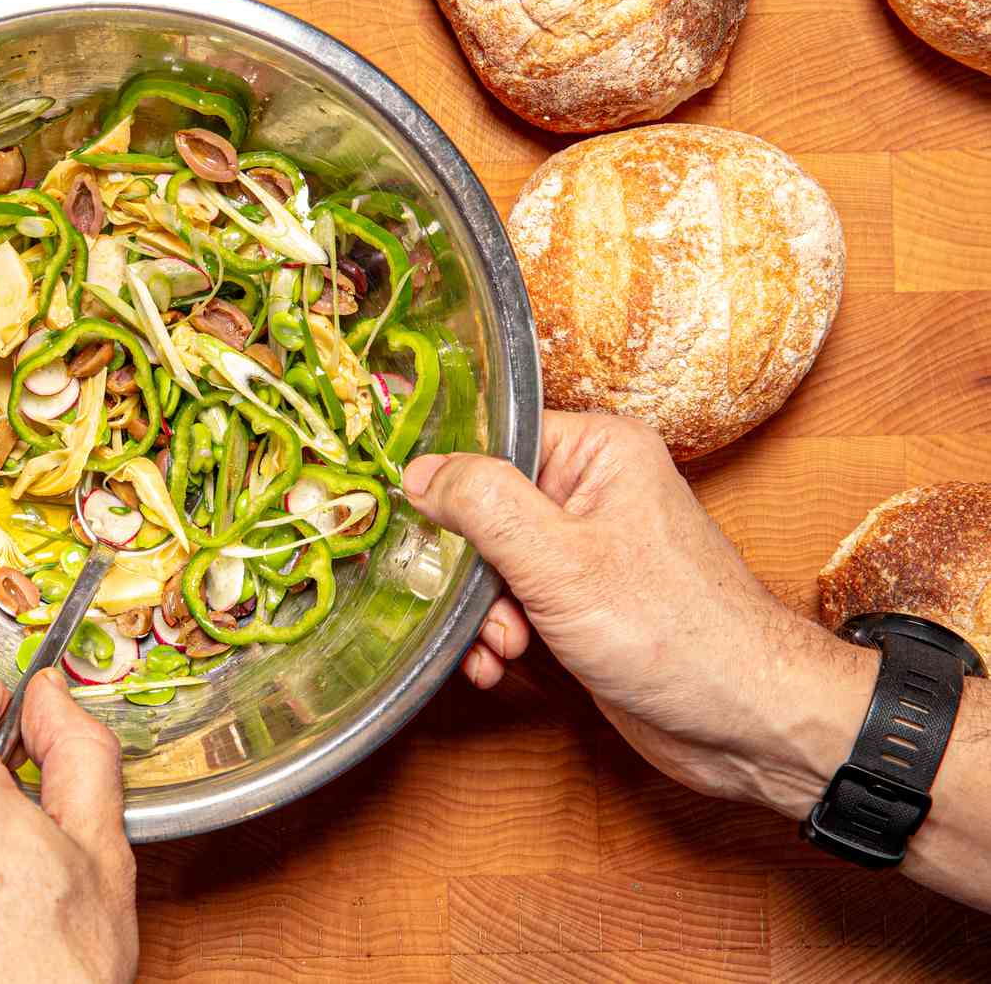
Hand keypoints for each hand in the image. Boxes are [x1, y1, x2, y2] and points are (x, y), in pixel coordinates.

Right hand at [402, 411, 873, 813]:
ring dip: (481, 614)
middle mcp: (594, 492)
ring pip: (495, 566)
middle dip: (469, 571)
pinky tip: (499, 665)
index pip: (494, 442)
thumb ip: (483, 505)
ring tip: (498, 648)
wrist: (745, 722)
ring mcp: (588, 551)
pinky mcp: (584, 604)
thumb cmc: (674, 633)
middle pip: (485, 510)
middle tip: (473, 608)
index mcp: (598, 451)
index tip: (420, 528)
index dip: (452, 487)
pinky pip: (516, 605)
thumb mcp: (558, 559)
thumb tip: (420, 470)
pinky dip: (500, 636)